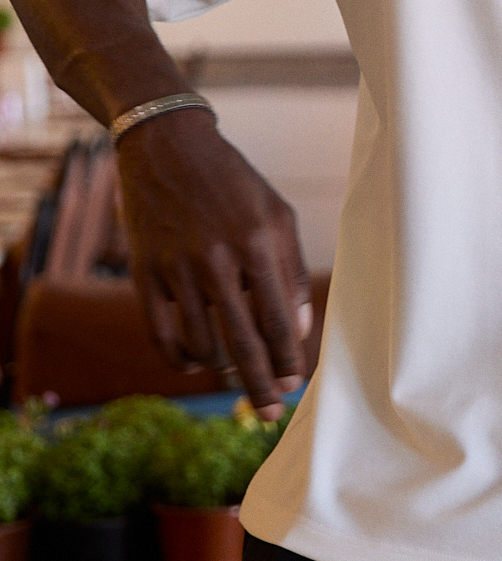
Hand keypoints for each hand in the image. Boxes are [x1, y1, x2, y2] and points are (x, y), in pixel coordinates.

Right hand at [118, 111, 310, 418]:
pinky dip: (182, 358)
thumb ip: (290, 273)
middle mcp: (217, 257)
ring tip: (238, 375)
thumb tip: (297, 332)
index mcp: (259, 241)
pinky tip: (198, 362)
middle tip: (270, 413)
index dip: (288, 359)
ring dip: (223, 370)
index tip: (295, 384)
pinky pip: (162, 335)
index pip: (278, 319)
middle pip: (242, 343)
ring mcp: (176, 267)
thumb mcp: (276, 215)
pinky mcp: (144, 272)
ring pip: (203, 344)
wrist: (166, 147)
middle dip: (260, 386)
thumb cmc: (233, 184)